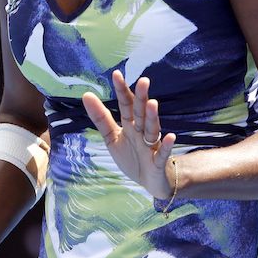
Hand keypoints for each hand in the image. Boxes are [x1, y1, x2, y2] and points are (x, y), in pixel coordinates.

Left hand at [81, 70, 175, 197]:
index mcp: (130, 125)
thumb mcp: (112, 137)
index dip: (121, 91)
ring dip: (153, 118)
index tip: (116, 74)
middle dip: (141, 99)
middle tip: (143, 81)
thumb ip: (101, 118)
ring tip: (152, 104)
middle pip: (141, 113)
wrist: (149, 182)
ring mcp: (152, 146)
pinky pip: (163, 153)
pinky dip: (167, 146)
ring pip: (152, 130)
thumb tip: (86, 94)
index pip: (126, 105)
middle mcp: (142, 132)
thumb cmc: (132, 156)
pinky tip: (170, 136)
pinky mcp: (159, 162)